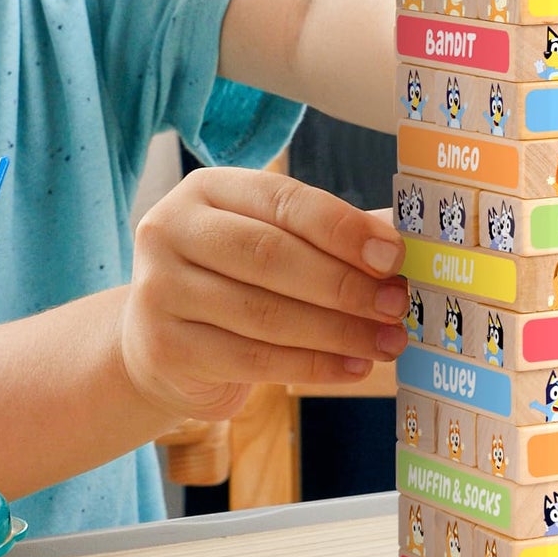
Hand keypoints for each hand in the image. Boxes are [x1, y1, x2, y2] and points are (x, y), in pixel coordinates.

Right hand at [121, 168, 407, 421]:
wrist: (163, 346)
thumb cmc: (234, 281)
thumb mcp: (273, 242)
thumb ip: (331, 234)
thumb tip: (398, 234)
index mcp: (207, 189)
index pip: (283, 200)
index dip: (343, 227)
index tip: (394, 255)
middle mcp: (171, 230)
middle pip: (271, 255)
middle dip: (344, 283)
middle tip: (396, 304)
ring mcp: (159, 289)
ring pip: (265, 313)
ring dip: (338, 331)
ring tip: (385, 342)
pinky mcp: (164, 347)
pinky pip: (252, 359)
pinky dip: (312, 365)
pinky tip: (352, 367)